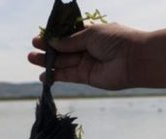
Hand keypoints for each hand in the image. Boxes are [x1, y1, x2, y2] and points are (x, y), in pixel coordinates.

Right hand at [28, 23, 144, 90]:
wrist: (134, 59)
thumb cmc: (116, 40)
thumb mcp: (90, 34)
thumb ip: (70, 41)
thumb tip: (52, 42)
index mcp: (90, 33)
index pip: (68, 35)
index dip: (54, 36)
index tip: (40, 36)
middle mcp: (87, 48)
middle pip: (63, 49)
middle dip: (48, 49)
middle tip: (32, 49)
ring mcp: (86, 63)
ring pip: (63, 62)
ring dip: (48, 62)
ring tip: (31, 59)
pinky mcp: (86, 77)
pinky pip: (67, 76)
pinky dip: (55, 76)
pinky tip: (43, 76)